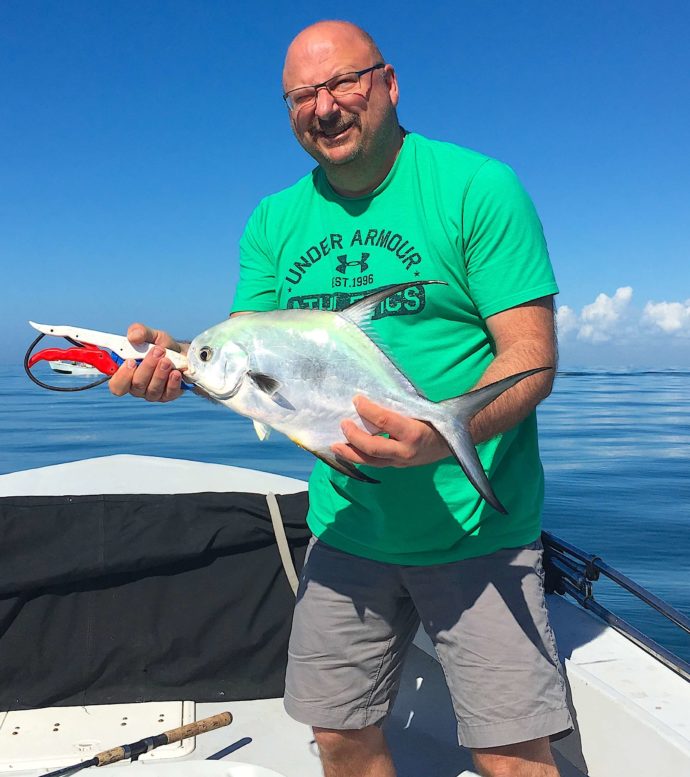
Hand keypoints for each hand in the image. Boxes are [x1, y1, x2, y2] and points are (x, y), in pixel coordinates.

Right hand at [109, 324, 186, 402]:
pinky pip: (168, 393)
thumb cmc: (162, 346)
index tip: (130, 361)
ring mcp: (153, 393)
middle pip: (136, 385)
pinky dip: (172, 382)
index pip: (116, 384)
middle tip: (158, 352)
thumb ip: (140, 332)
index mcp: (127, 374)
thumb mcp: (152, 335)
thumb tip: (133, 336)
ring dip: (160, 373)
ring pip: (152, 389)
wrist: (184, 354)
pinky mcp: (169, 396)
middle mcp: (137, 387)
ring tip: (168, 360)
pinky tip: (176, 372)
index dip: (121, 376)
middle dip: (147, 367)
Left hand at [331, 395, 450, 467]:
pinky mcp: (397, 465)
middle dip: (354, 437)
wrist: (454, 443)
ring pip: (371, 461)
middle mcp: (405, 451)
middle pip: (373, 448)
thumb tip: (377, 389)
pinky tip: (347, 451)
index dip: (368, 410)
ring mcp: (400, 462)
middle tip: (343, 423)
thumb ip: (403, 404)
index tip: (357, 399)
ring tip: (334, 445)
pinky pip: (375, 463)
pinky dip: (360, 457)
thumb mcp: (424, 409)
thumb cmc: (439, 420)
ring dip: (351, 453)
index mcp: (413, 433)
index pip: (384, 422)